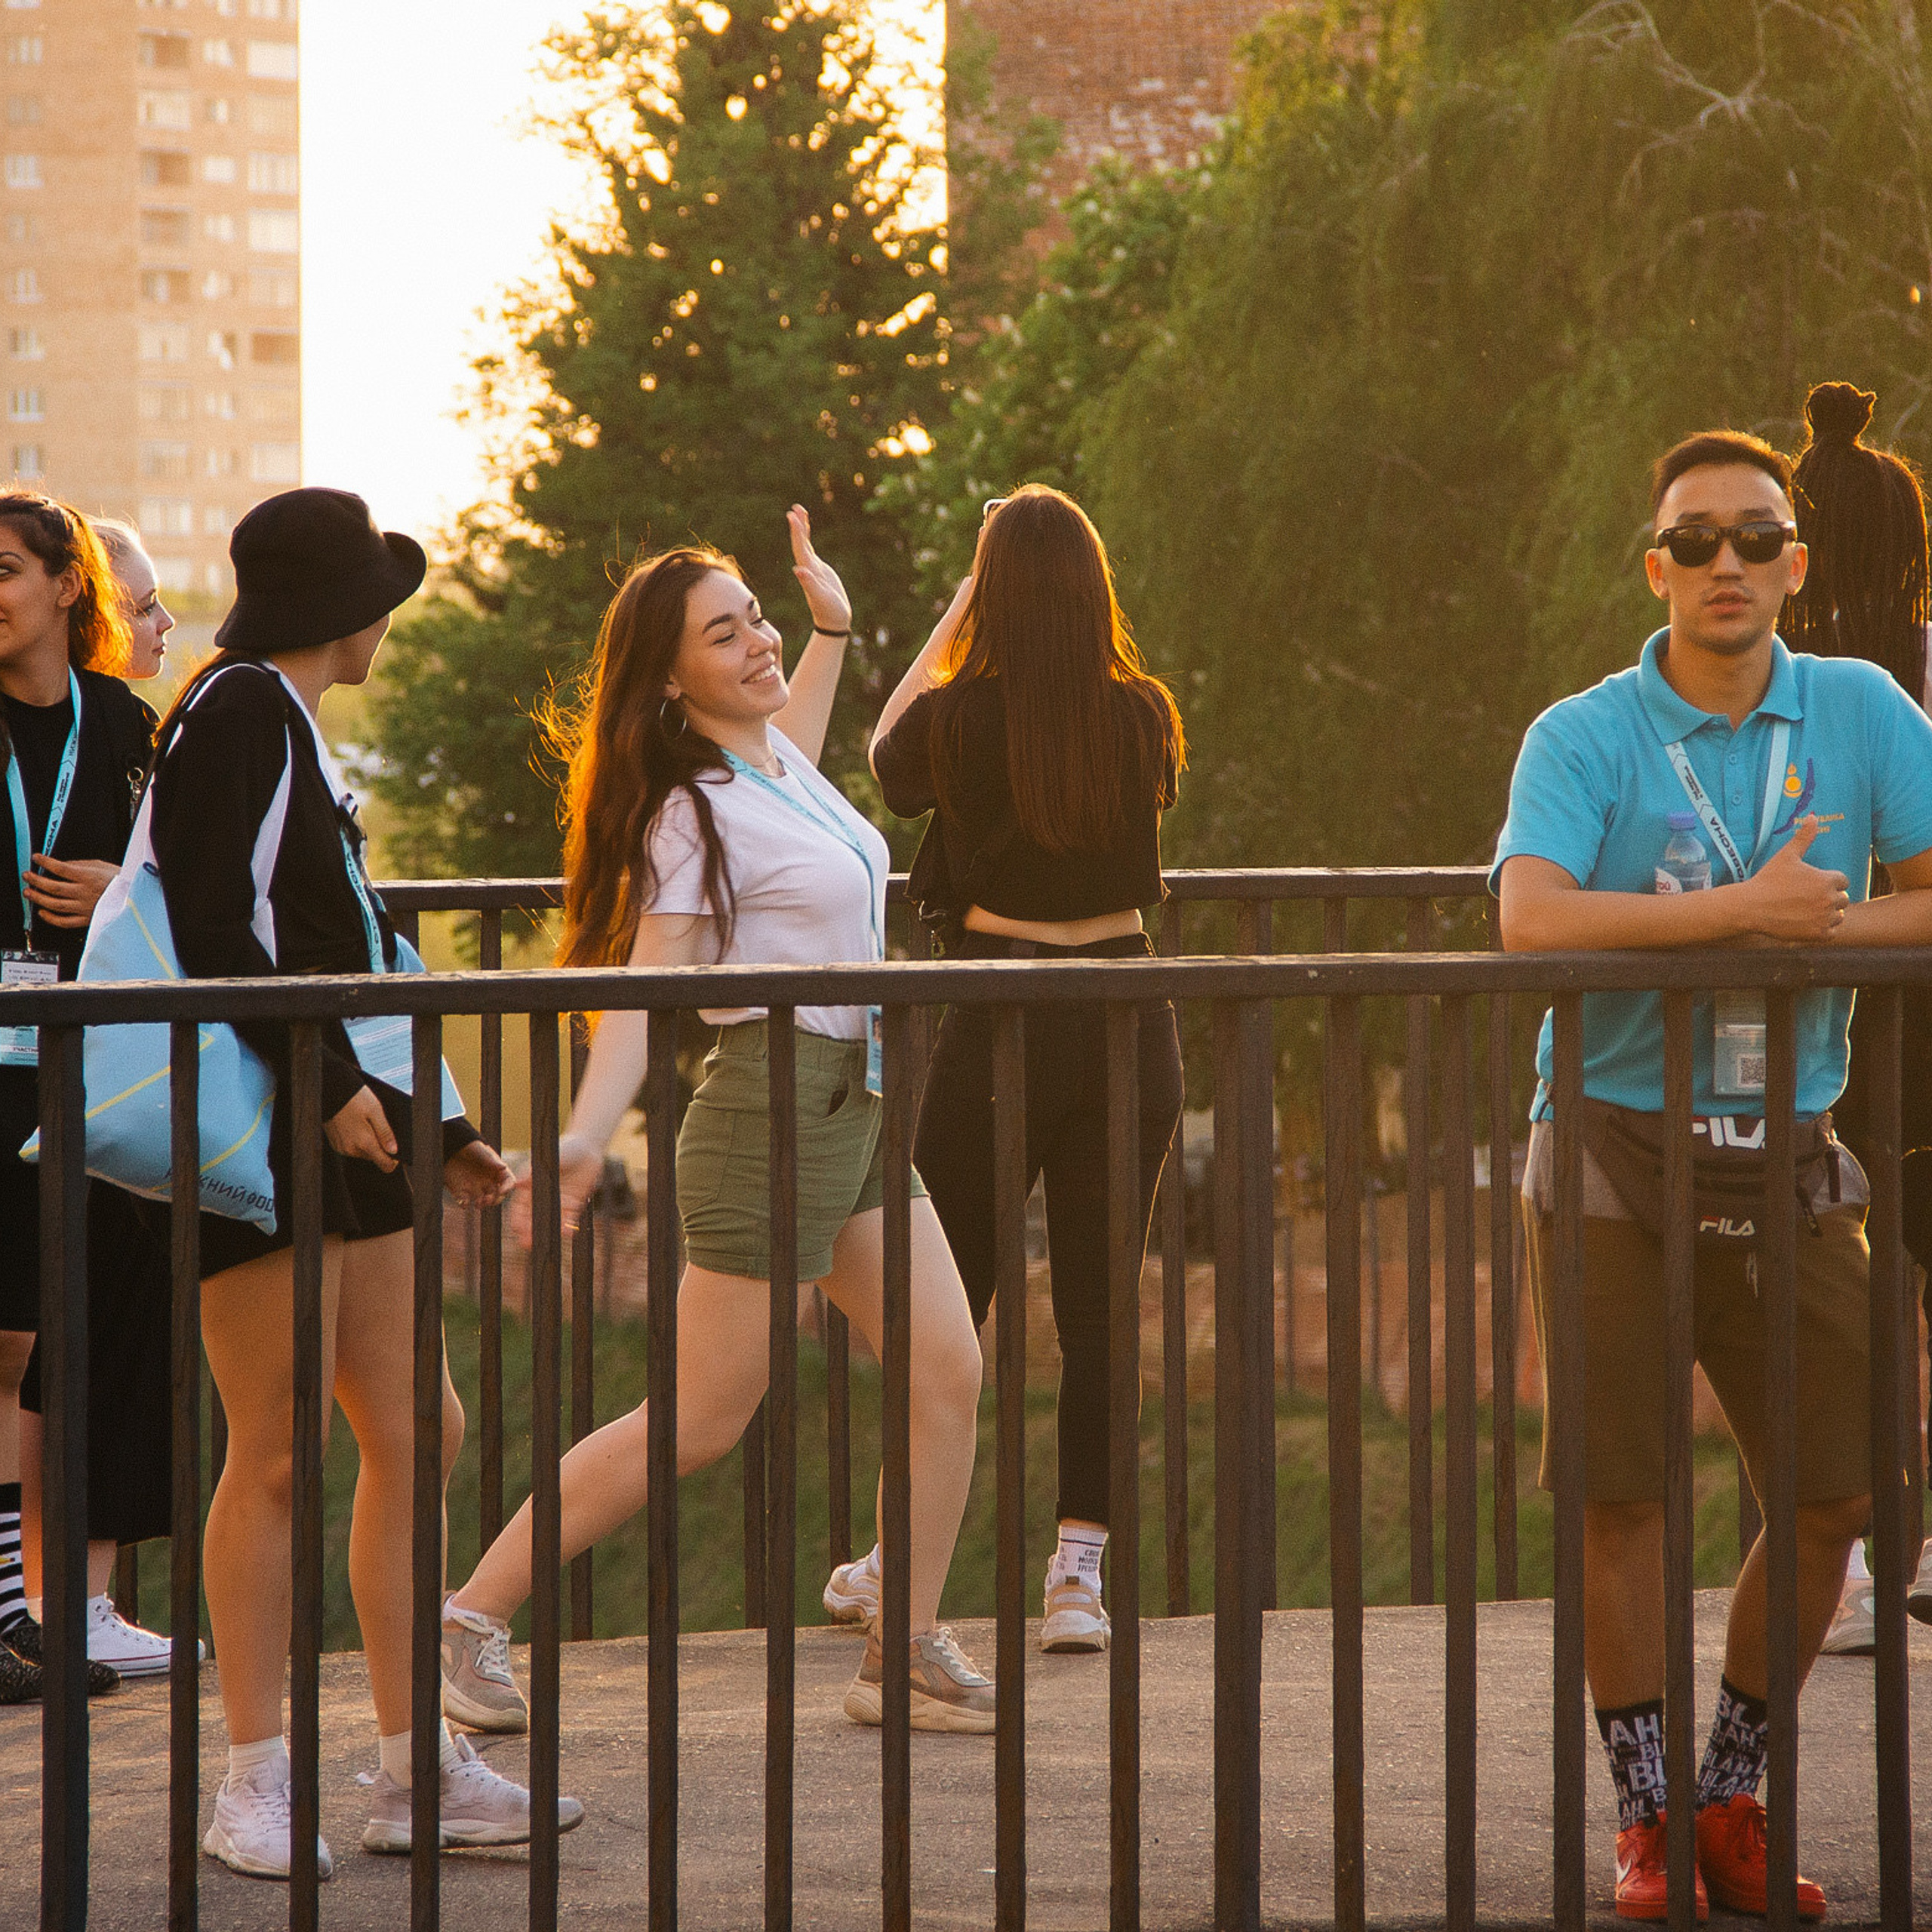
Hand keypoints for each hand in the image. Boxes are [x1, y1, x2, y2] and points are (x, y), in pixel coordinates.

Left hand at [23, 856, 118, 929]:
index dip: (45, 862)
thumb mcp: (103, 866)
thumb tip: (63, 864)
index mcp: (89, 877)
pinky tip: (43, 913)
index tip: (36, 858)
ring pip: (55, 904)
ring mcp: (85, 907)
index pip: (60, 868)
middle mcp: (85, 892)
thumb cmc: (123, 882)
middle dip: (36, 880)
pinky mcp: (87, 919)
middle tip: (27, 876)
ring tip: (29, 892)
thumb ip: (81, 864)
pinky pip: (65, 922)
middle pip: (53, 887)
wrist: (138, 899)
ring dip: (38, 898)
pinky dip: (51, 918)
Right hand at [324, 1085, 398, 1169]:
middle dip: (381, 1146)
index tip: (398, 1151)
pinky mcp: (335, 1143)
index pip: (385, 1164)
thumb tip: (394, 1151)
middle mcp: (351, 1149)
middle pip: (374, 1157)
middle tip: (381, 1127)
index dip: (394, 1160)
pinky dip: (358, 1139)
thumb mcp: (376, 1111)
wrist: (329, 1089)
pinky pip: (352, 1147)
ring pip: (363, 1152)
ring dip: (369, 1142)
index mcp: (364, 1143)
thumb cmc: (354, 1098)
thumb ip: (385, 1133)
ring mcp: (341, 1148)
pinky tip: (357, 1124)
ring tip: (368, 1122)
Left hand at [444, 1140, 514, 1207]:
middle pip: (497, 1195)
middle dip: (495, 1200)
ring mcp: (475, 1188)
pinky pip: (465, 1202)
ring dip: (482, 1205)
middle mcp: (488, 1181)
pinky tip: (464, 1202)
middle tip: (488, 1200)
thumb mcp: (479, 1151)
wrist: (450, 1147)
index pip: (508, 1181)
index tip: (502, 1191)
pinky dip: (465, 1204)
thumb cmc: (469, 1146)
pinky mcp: (461, 1192)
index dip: (507, 1187)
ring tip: (477, 1204)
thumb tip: (504, 1166)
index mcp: (496, 1171)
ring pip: (482, 1201)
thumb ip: (490, 1159)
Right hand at [507, 1133, 606, 1245]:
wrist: (587, 1148)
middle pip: (532, 1219)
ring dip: (546, 1233)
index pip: (520, 1208)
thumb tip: (518, 1182)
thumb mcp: (548, 1160)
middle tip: (527, 1243)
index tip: (517, 1229)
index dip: (518, 1219)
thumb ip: (533, 1171)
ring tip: (545, 1243)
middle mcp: (542, 1198)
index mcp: (530, 1188)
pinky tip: (566, 1233)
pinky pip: (568, 1219)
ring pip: (549, 1222)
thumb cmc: (564, 1149)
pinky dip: (567, 1227)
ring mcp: (558, 1203)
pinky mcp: (574, 1205)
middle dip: (529, 1232)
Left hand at [786, 504, 851, 636]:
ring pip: (805, 544)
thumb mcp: (821, 598)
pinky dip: (808, 539)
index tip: (792, 516)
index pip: (800, 548)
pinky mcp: (819, 571)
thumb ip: (809, 584)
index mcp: (808, 571)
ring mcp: (813, 568)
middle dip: (798, 525)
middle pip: (800, 543)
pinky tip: (806, 531)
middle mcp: (807, 568)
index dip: (796, 532)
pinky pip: (811, 550)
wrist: (833, 622)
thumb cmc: (830, 611)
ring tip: (799, 511)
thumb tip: (797, 570)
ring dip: (802, 528)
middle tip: (795, 508)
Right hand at [1735, 817, 1850, 941]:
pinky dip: (1822, 929)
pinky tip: (1806, 923)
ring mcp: (1824, 918)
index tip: (1810, 885)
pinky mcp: (1818, 934)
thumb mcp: (1786, 856)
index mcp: (1826, 879)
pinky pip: (1832, 932)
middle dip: (1829, 898)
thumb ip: (1803, 837)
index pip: (1842, 881)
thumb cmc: (1768, 880)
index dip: (1828, 882)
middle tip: (1805, 899)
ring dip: (1827, 914)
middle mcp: (1830, 899)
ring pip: (1838, 916)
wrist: (1750, 907)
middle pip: (1842, 899)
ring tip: (1806, 911)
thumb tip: (1813, 816)